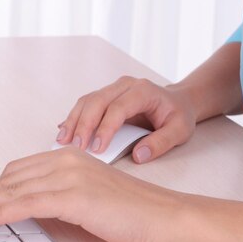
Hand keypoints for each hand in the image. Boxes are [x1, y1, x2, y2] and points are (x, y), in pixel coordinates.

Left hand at [0, 147, 190, 241]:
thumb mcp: (91, 202)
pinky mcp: (76, 197)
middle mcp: (67, 161)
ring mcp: (71, 177)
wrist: (168, 218)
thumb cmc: (135, 213)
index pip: (18, 171)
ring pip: (13, 188)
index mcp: (71, 159)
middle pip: (9, 177)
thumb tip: (33, 209)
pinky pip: (28, 204)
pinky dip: (0, 213)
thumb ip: (62, 199)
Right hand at [56, 76, 196, 163]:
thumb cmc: (178, 115)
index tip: (97, 149)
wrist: (178, 102)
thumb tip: (139, 156)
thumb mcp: (180, 131)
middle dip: (83, 125)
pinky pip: (85, 105)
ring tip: (62, 142)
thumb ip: (161, 143)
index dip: (105, 128)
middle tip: (76, 148)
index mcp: (143, 90)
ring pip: (87, 101)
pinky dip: (73, 118)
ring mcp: (113, 89)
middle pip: (97, 101)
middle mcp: (125, 85)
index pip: (118, 107)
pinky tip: (63, 132)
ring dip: (73, 121)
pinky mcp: (105, 96)